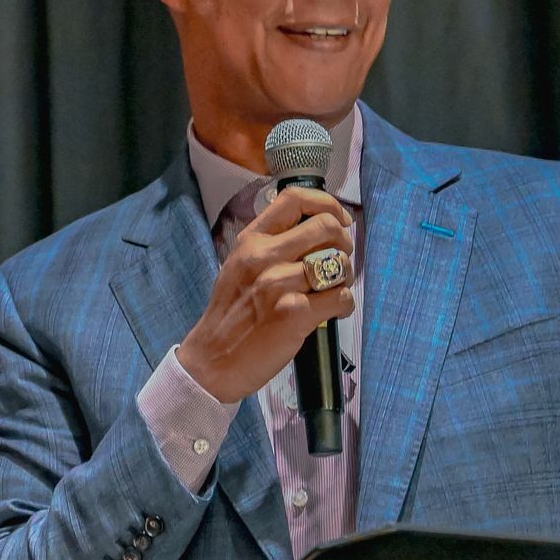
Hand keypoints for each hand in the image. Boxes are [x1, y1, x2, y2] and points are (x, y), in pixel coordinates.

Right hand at [177, 186, 354, 402]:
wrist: (214, 360)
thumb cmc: (231, 315)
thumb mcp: (239, 266)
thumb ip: (270, 244)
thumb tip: (316, 230)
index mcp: (251, 241)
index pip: (295, 199)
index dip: (327, 205)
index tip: (339, 220)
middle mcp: (264, 257)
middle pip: (327, 227)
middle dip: (344, 244)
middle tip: (338, 262)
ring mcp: (279, 285)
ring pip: (339, 263)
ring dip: (346, 277)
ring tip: (333, 290)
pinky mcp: (295, 314)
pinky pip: (341, 297)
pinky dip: (344, 304)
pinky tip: (332, 311)